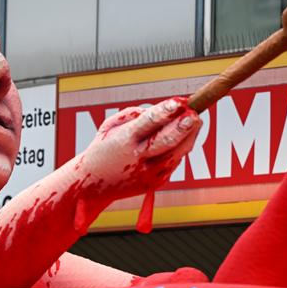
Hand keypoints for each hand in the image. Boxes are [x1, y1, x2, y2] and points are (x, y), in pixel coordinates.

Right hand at [75, 97, 199, 200]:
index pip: (148, 123)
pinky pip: (173, 163)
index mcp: (124, 140)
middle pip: (167, 141)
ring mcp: (148, 173)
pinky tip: (182, 137)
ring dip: (189, 136)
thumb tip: (162, 110)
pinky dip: (180, 149)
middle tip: (195, 114)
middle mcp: (137, 158)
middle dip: (183, 127)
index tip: (178, 102)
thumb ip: (134, 115)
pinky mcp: (154, 183)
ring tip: (195, 121)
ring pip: (176, 153)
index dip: (165, 111)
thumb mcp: (110, 126)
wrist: (91, 185)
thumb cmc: (103, 149)